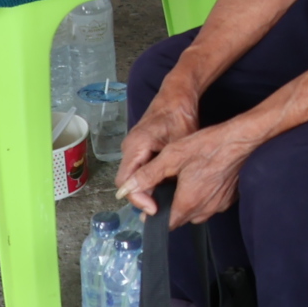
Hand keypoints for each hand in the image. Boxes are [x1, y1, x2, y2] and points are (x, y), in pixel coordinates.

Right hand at [113, 84, 200, 203]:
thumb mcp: (179, 146)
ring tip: (162, 202)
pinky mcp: (138, 148)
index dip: (139, 199)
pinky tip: (162, 186)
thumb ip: (170, 169)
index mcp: (136, 146)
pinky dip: (147, 179)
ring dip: (144, 189)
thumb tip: (169, 194)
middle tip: (159, 209)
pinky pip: (137, 168)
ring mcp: (132, 147)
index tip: (154, 210)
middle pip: (127, 182)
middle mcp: (129, 148)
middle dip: (141, 197)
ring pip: (132, 176)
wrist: (176, 96)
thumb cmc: (180, 116)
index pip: (127, 182)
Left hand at [114, 116, 257, 226]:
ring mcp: (219, 205)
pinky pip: (212, 205)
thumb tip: (125, 189)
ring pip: (197, 212)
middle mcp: (204, 209)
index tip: (152, 206)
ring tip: (186, 183)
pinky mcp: (230, 199)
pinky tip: (204, 180)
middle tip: (169, 188)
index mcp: (187, 202)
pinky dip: (205, 197)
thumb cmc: (208, 146)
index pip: (167, 223)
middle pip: (182, 218)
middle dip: (173, 208)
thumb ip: (147, 175)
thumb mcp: (171, 156)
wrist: (241, 140)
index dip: (157, 216)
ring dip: (189, 203)